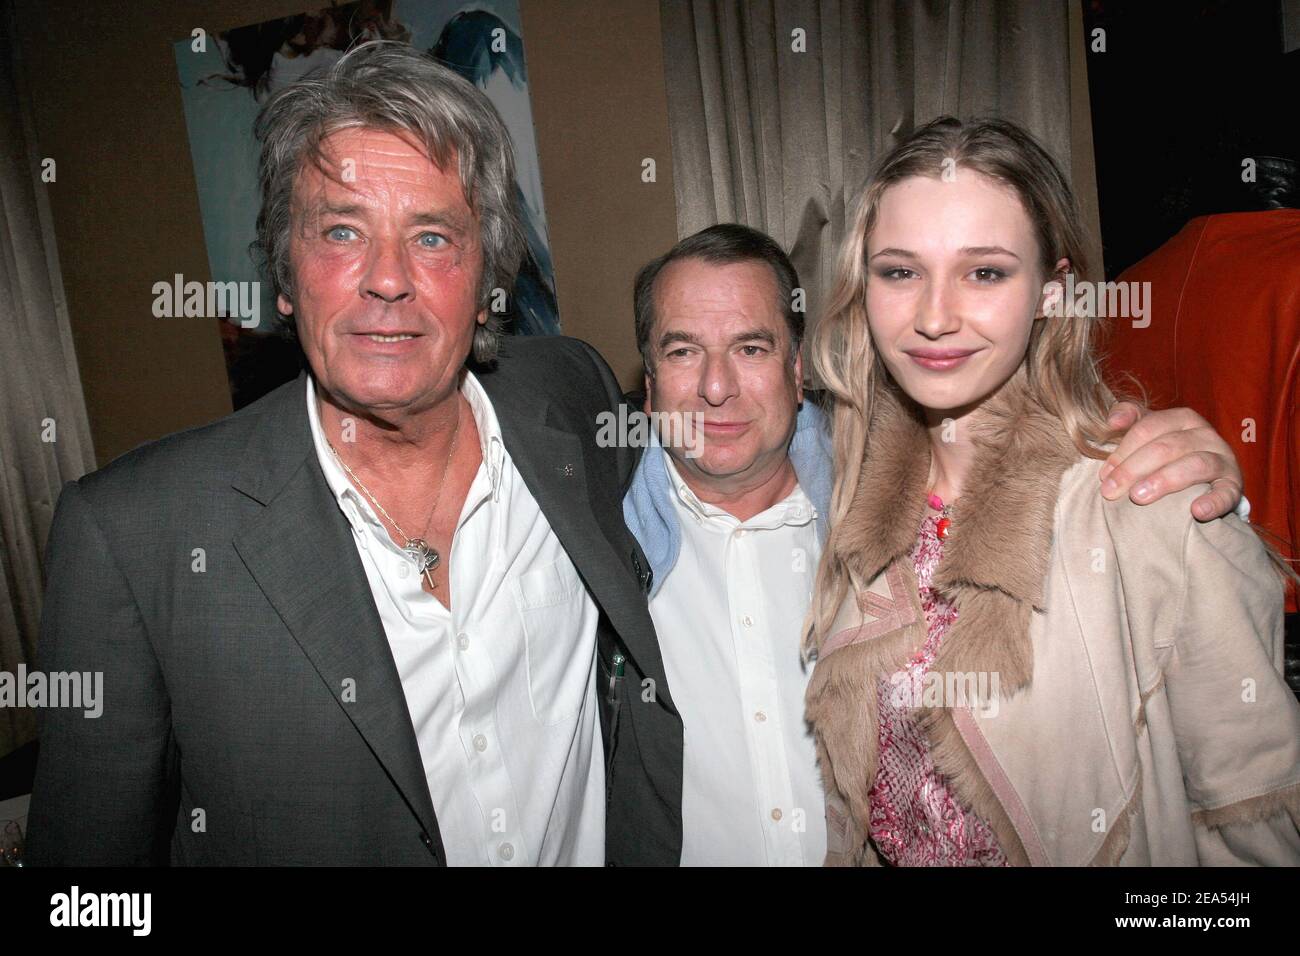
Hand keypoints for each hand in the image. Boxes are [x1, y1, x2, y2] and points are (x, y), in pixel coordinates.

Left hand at [1100, 403, 1243, 521]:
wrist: (1209, 478)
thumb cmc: (1169, 454)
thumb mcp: (1150, 432)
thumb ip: (1130, 418)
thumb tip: (1112, 420)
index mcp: (1182, 418)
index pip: (1148, 428)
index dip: (1123, 451)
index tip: (1104, 474)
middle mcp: (1205, 435)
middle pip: (1167, 447)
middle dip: (1134, 468)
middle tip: (1110, 491)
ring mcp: (1223, 459)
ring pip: (1196, 464)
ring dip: (1165, 480)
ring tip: (1139, 497)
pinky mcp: (1234, 485)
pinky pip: (1227, 492)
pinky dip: (1214, 501)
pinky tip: (1197, 511)